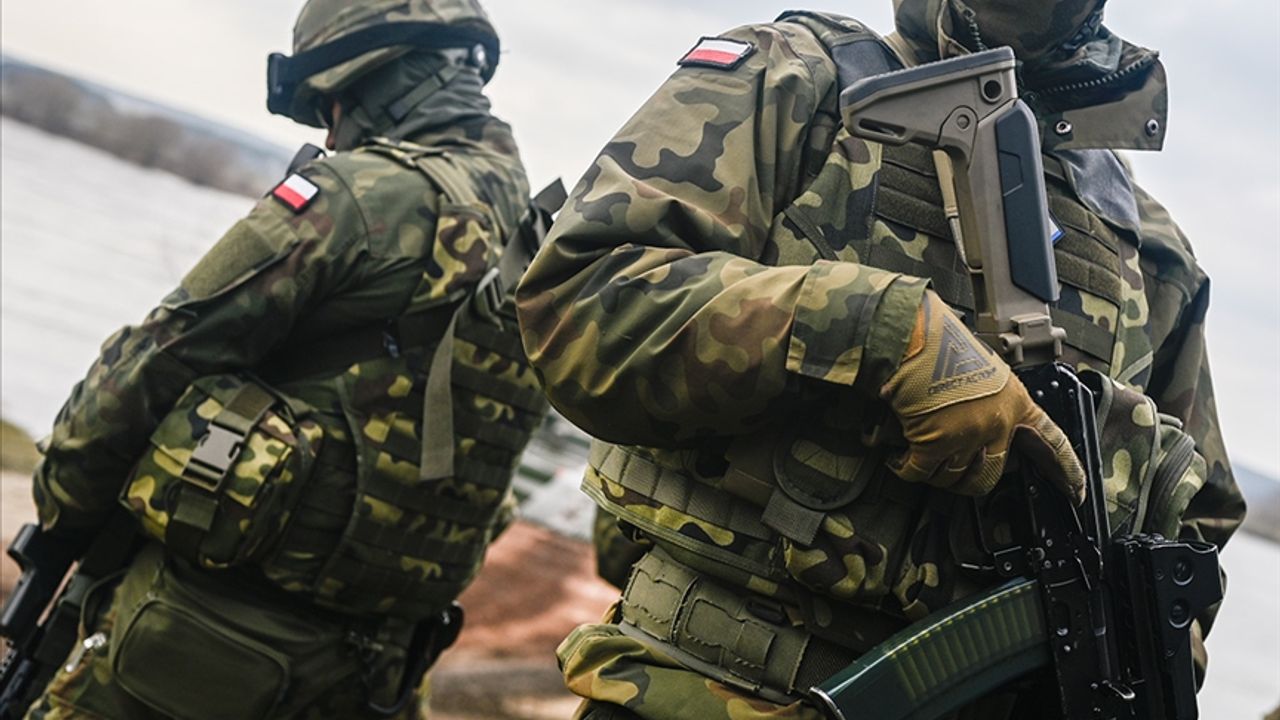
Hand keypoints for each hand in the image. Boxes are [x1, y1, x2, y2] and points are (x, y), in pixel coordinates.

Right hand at [878, 291, 1085, 501]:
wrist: (914, 339)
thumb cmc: (941, 346)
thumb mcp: (983, 372)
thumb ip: (989, 404)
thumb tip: (974, 435)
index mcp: (1016, 402)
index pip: (1053, 442)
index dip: (1067, 471)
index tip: (1077, 493)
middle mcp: (998, 423)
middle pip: (992, 475)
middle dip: (968, 479)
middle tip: (949, 470)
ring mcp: (967, 436)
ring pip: (953, 477)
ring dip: (933, 471)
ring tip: (917, 454)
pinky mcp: (935, 444)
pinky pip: (920, 472)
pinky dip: (906, 468)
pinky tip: (898, 460)